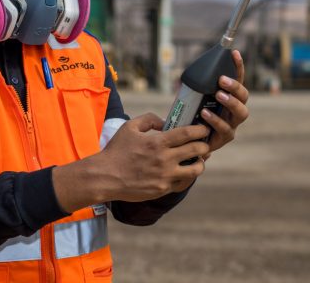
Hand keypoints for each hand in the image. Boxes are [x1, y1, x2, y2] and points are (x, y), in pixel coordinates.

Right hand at [93, 113, 209, 201]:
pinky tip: (185, 172)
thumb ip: (149, 119)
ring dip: (200, 163)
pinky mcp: (162, 190)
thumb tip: (165, 122)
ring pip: (195, 170)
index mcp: (157, 142)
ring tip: (198, 160)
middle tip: (204, 144)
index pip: (187, 133)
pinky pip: (183, 183)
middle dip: (204, 145)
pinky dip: (187, 177)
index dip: (200, 130)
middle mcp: (164, 160)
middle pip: (196, 150)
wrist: (105, 177)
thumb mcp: (129, 127)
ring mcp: (165, 177)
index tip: (204, 129)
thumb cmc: (116, 150)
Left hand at [202, 49, 248, 158]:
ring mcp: (232, 124)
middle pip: (244, 96)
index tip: (233, 53)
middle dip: (235, 86)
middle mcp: (235, 110)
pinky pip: (225, 129)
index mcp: (229, 97)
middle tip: (222, 80)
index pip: (237, 80)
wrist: (188, 140)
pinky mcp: (225, 137)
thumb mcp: (194, 98)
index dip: (237, 66)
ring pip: (241, 113)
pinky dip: (215, 120)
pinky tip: (205, 113)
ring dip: (231, 102)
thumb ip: (196, 86)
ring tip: (218, 95)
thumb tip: (192, 71)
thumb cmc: (193, 115)